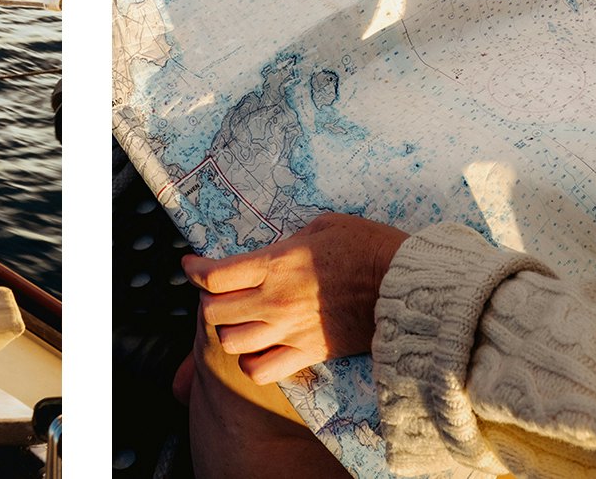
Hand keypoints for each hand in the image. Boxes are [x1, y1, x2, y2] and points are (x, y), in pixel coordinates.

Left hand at [181, 213, 408, 384]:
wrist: (403, 285)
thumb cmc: (367, 247)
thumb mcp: (321, 225)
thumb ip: (287, 241)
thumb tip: (273, 250)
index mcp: (274, 264)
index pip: (213, 275)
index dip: (195, 270)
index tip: (192, 265)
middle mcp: (274, 300)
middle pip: (214, 312)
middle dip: (209, 300)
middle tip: (219, 293)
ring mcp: (289, 331)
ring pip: (231, 343)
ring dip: (228, 331)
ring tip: (238, 321)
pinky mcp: (308, 353)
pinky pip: (262, 371)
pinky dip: (252, 363)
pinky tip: (259, 350)